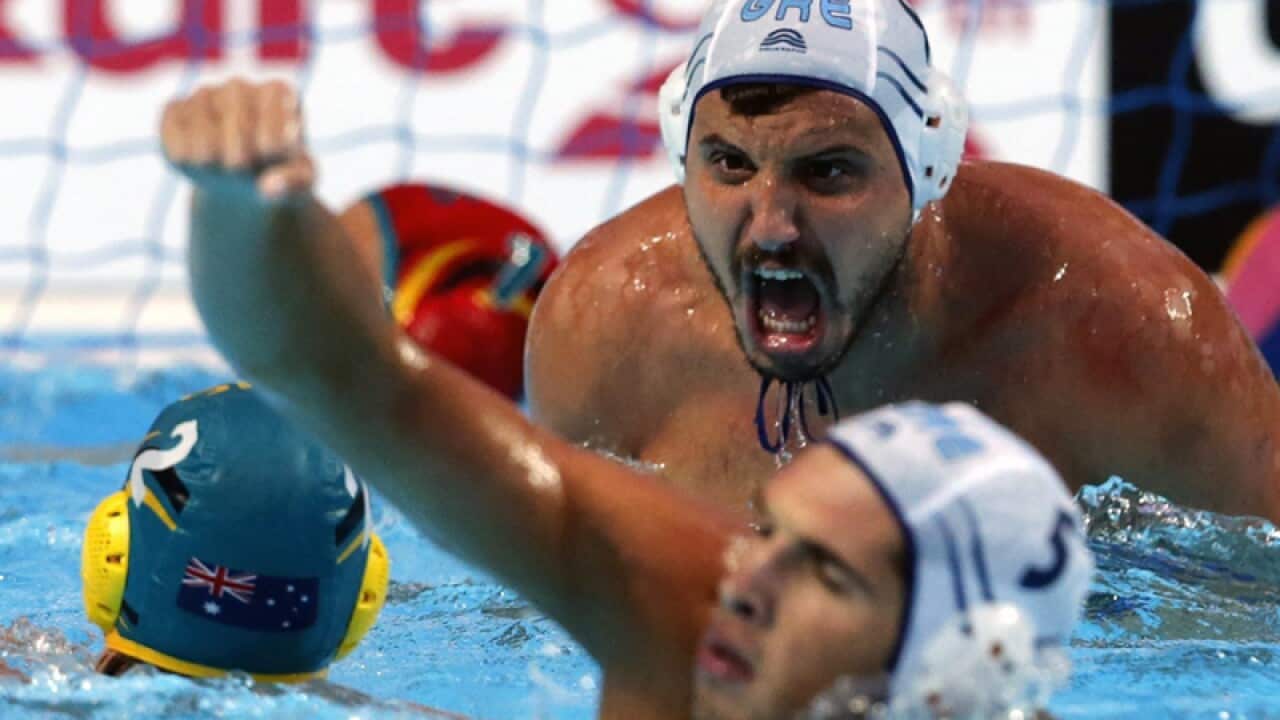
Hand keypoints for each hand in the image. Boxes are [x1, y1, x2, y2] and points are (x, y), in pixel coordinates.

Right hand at [160, 78, 314, 199]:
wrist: (248, 175)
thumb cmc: (281, 170)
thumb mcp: (302, 181)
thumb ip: (294, 183)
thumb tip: (268, 188)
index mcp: (280, 93)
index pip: (273, 130)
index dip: (269, 155)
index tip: (271, 158)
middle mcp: (239, 86)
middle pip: (237, 127)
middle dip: (240, 160)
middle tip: (242, 168)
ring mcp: (205, 94)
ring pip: (202, 131)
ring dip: (210, 160)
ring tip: (221, 165)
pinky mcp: (175, 109)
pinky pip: (172, 131)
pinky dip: (182, 156)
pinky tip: (196, 163)